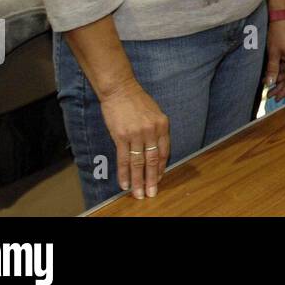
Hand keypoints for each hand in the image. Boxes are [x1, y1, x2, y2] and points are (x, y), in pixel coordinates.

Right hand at [96, 77, 169, 199]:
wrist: (120, 89)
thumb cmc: (137, 100)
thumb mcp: (155, 113)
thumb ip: (157, 130)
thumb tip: (156, 150)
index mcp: (162, 125)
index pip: (164, 152)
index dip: (161, 168)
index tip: (158, 179)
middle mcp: (152, 131)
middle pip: (153, 160)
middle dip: (152, 179)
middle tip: (151, 193)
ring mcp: (136, 134)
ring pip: (138, 163)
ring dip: (138, 181)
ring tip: (138, 194)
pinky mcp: (121, 136)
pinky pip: (124, 159)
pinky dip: (124, 173)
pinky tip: (124, 183)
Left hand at [265, 18, 284, 100]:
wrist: (281, 17)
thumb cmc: (278, 33)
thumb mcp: (273, 53)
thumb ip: (272, 69)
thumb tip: (270, 83)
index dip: (284, 91)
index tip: (276, 99)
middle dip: (279, 86)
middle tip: (269, 95)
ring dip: (277, 78)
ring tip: (266, 84)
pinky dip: (278, 70)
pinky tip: (270, 74)